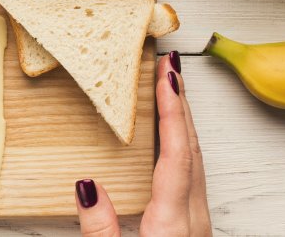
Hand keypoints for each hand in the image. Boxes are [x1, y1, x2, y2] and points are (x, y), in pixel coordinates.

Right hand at [74, 52, 211, 235]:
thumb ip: (100, 229)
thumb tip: (88, 186)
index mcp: (172, 224)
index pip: (176, 155)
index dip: (172, 112)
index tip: (168, 76)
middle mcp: (192, 218)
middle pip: (191, 149)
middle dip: (181, 103)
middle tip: (171, 65)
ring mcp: (196, 222)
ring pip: (195, 160)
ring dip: (183, 120)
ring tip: (171, 89)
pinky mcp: (191, 227)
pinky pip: (192, 172)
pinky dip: (183, 142)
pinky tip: (173, 136)